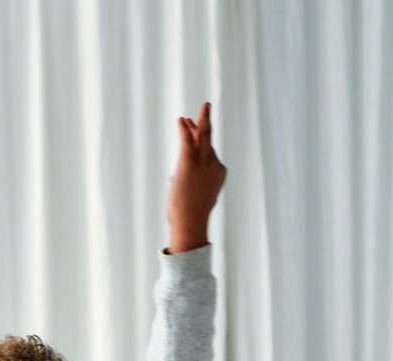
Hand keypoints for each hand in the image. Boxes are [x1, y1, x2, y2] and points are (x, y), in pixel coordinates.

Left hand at [166, 101, 226, 235]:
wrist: (190, 221)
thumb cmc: (189, 216)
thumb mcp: (191, 198)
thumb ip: (185, 185)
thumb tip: (174, 178)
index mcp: (218, 173)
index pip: (209, 155)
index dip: (198, 150)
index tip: (189, 142)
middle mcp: (213, 164)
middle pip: (208, 140)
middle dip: (206, 124)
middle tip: (205, 108)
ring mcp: (203, 162)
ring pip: (203, 136)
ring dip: (199, 121)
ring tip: (199, 108)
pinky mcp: (189, 163)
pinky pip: (187, 141)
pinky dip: (184, 129)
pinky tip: (181, 120)